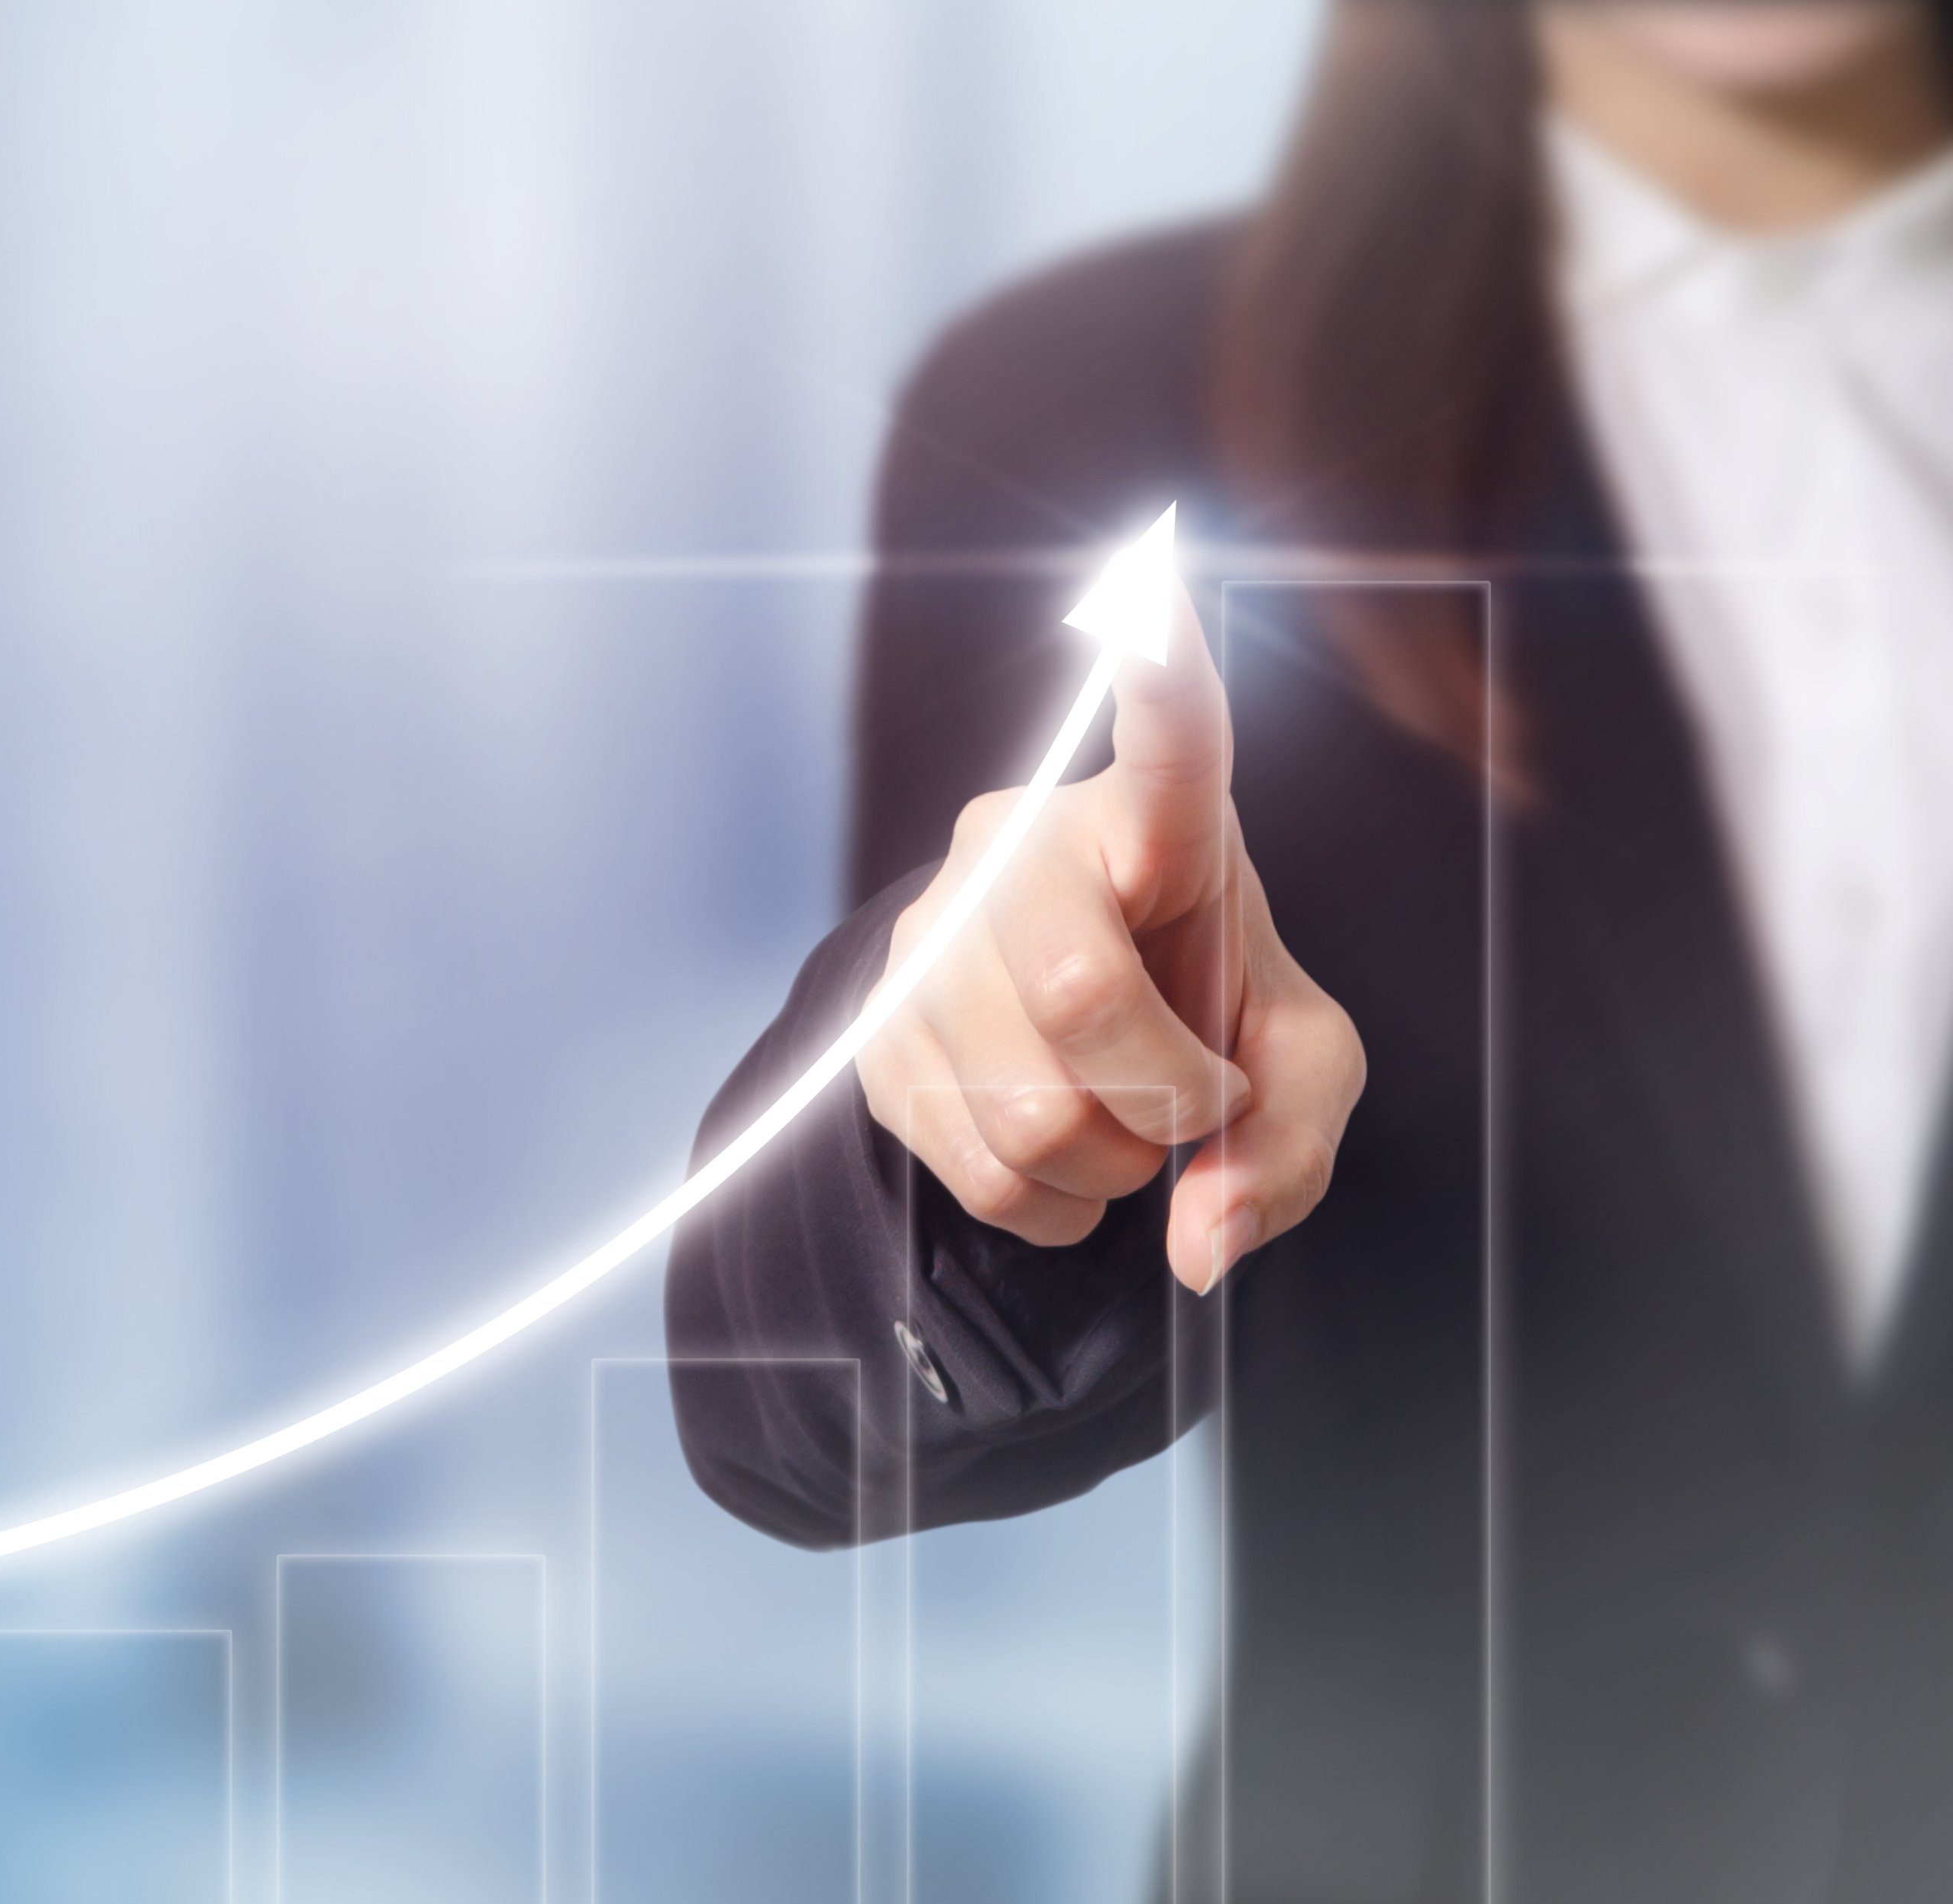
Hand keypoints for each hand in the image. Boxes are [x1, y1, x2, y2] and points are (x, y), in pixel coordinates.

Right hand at [857, 583, 1364, 1290]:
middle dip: (1165, 1099)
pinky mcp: (876, 1027)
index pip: (1165, 739)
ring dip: (1111, 1167)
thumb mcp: (1299, 1060)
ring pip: (1028, 1107)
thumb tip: (1202, 1240)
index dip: (1157, 671)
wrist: (1077, 1031)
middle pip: (1081, 997)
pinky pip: (973, 1165)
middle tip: (1191, 1104)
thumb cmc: (1206, 1005)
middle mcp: (1020, 847)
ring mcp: (931, 934)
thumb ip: (1291, 1142)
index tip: (1155, 577)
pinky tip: (1067, 1165)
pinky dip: (1048, 1206)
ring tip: (1128, 1132)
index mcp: (1150, 817)